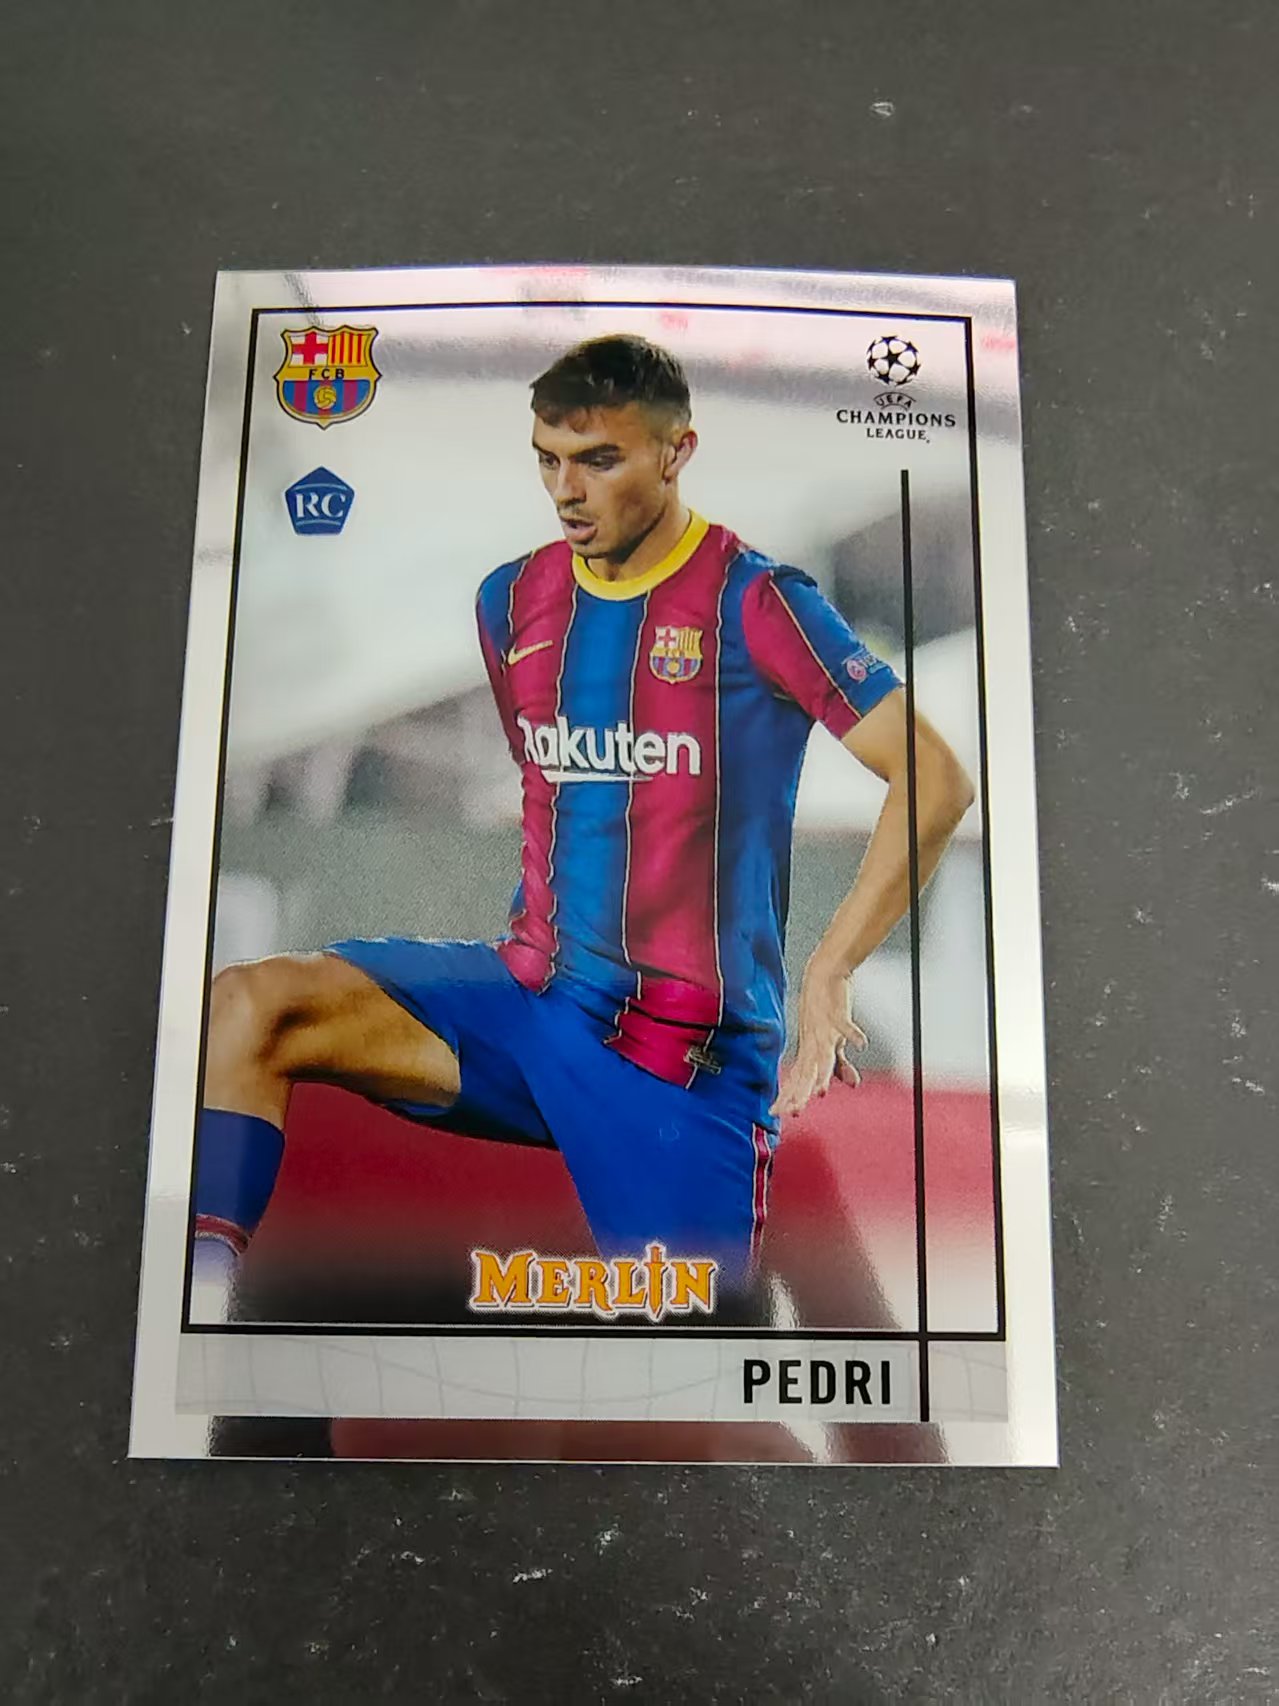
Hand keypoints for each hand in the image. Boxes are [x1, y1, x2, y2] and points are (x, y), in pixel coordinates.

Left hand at [771, 952, 866, 1119]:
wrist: (823, 976)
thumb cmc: (824, 1012)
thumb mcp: (832, 1043)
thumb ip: (841, 1066)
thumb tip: (853, 1085)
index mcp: (809, 1051)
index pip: (797, 1079)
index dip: (788, 1095)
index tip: (776, 1114)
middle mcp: (813, 1044)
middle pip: (806, 1073)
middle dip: (800, 1092)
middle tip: (793, 1111)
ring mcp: (823, 1030)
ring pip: (823, 1055)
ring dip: (823, 1073)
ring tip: (822, 1092)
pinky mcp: (836, 1014)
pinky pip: (844, 1025)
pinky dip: (852, 1033)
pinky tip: (861, 1044)